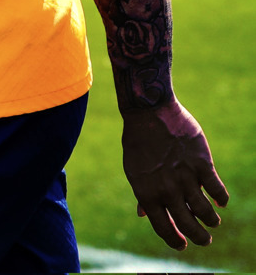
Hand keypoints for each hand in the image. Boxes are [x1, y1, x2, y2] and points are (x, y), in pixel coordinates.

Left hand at [122, 98, 228, 249]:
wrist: (149, 111)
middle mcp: (167, 190)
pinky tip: (221, 201)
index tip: (183, 245)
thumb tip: (143, 215)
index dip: (176, 241)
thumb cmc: (139, 141)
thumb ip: (142, 194)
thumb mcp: (134, 169)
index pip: (164, 229)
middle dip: (200, 237)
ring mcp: (186, 177)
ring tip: (213, 221)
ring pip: (206, 212)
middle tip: (205, 239)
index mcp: (147, 194)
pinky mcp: (202, 164)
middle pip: (189, 226)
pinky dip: (221, 199)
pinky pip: (218, 190)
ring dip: (212, 220)